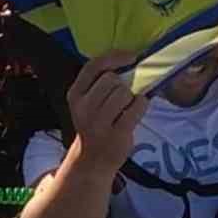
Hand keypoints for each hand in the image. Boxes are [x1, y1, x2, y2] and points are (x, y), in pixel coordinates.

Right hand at [67, 51, 146, 172]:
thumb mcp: (87, 102)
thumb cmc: (95, 124)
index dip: (115, 57)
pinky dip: (142, 104)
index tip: (131, 56)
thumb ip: (99, 82)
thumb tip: (131, 58)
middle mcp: (83, 108)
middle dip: (123, 84)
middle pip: (112, 79)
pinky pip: (137, 106)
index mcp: (75, 95)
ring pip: (125, 92)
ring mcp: (99, 123)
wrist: (92, 160)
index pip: (93, 66)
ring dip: (132, 96)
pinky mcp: (117, 134)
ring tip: (127, 107)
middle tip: (123, 97)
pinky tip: (135, 111)